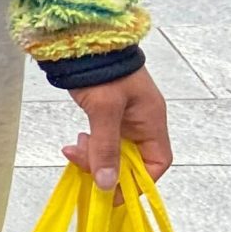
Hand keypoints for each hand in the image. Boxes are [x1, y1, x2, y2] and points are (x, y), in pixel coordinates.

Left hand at [62, 66, 171, 192]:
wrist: (85, 39)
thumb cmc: (102, 69)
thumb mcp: (104, 110)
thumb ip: (106, 147)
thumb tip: (107, 184)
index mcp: (152, 121)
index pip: (156, 163)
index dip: (137, 182)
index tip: (112, 192)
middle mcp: (143, 122)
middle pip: (132, 161)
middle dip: (108, 168)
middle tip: (82, 164)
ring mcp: (125, 118)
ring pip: (114, 151)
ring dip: (94, 157)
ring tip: (73, 150)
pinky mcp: (108, 113)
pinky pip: (103, 139)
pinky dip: (90, 146)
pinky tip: (75, 143)